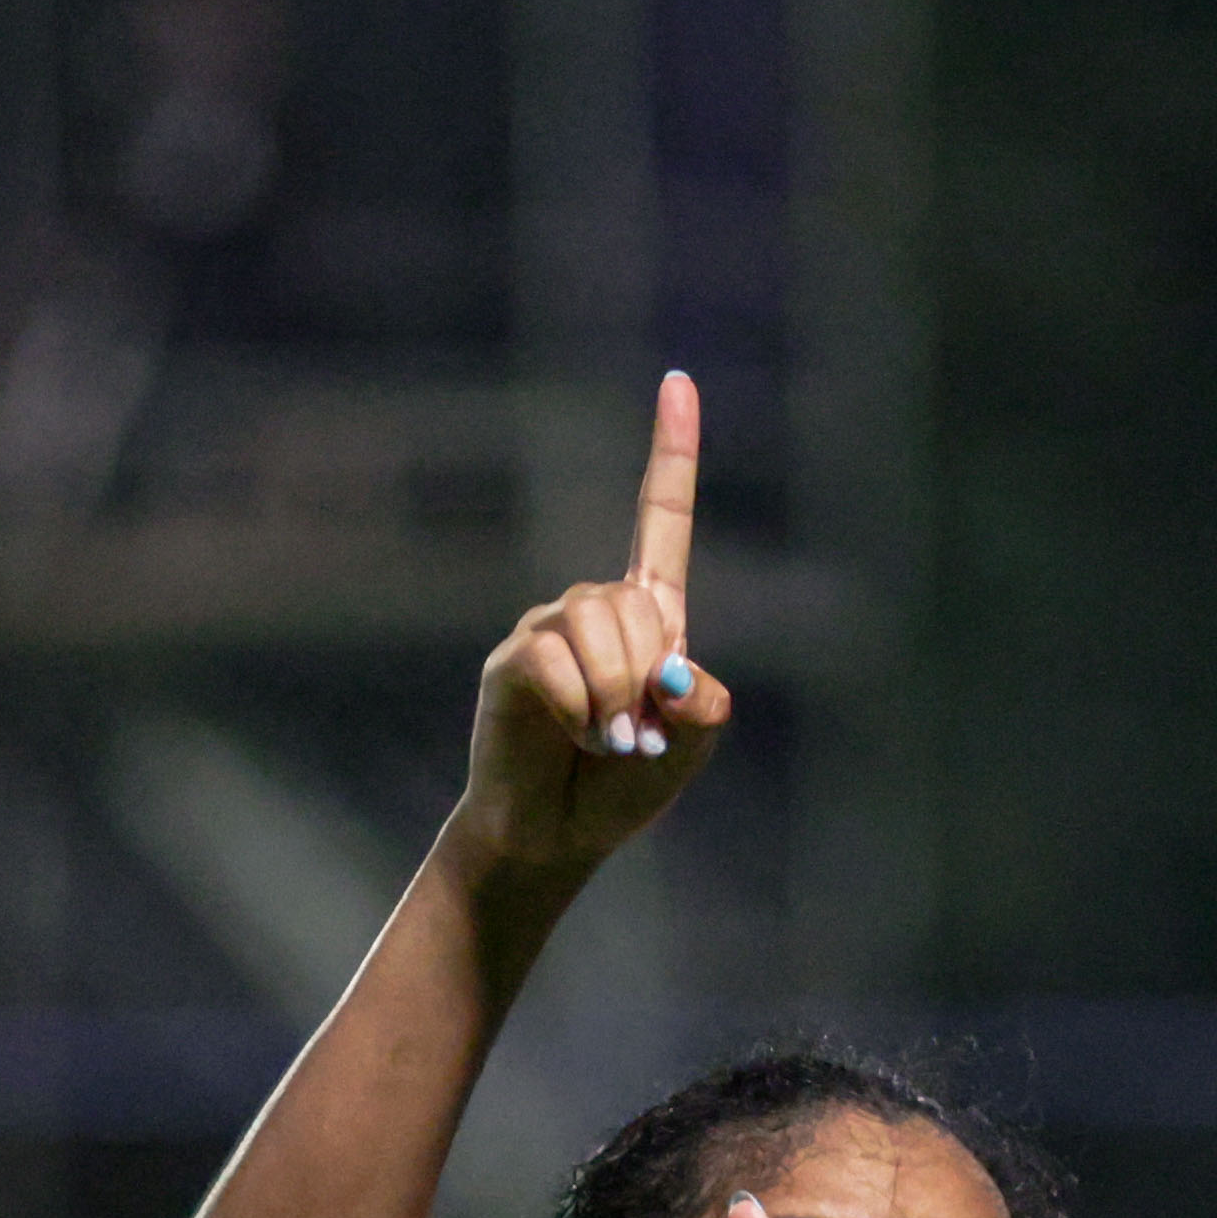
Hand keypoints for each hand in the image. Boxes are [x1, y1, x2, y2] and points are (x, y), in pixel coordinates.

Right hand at [450, 372, 730, 890]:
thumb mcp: (690, 746)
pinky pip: (555, 664)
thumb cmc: (624, 787)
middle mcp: (594, 610)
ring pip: (597, 625)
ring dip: (614, 695)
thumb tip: (674, 671)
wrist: (555, 836)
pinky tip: (576, 739)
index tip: (678, 381)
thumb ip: (703, 704)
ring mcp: (547, 631)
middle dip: (645, 674)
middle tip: (636, 734)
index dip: (672, 452)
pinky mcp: (512, 661)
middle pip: (634, 601)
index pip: (660, 518)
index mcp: (648, 616)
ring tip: (606, 740)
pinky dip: (581, 712)